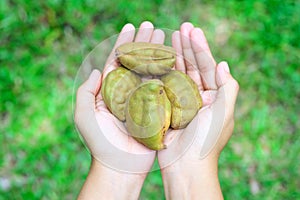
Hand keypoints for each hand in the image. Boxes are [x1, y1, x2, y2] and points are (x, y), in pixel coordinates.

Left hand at [75, 21, 165, 198]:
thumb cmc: (100, 143)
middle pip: (136, 62)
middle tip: (152, 26)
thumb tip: (97, 70)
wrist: (120, 167)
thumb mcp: (84, 116)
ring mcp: (142, 100)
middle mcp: (127, 93)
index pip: (117, 62)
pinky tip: (174, 58)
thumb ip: (85, 91)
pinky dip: (167, 72)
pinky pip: (162, 87)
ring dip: (157, 53)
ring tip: (164, 36)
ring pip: (151, 72)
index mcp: (110, 91)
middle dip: (143, 43)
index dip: (124, 44)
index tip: (132, 27)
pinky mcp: (156, 109)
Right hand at [157, 23, 238, 198]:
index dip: (200, 48)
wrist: (185, 168)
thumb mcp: (224, 114)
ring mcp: (181, 103)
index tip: (193, 30)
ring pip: (178, 74)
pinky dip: (161, 72)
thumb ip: (228, 88)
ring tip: (169, 37)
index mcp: (214, 98)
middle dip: (187, 47)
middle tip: (181, 27)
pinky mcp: (167, 109)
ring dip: (175, 56)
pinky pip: (164, 87)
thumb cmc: (205, 142)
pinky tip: (157, 59)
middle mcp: (198, 98)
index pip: (207, 67)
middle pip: (192, 67)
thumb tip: (223, 64)